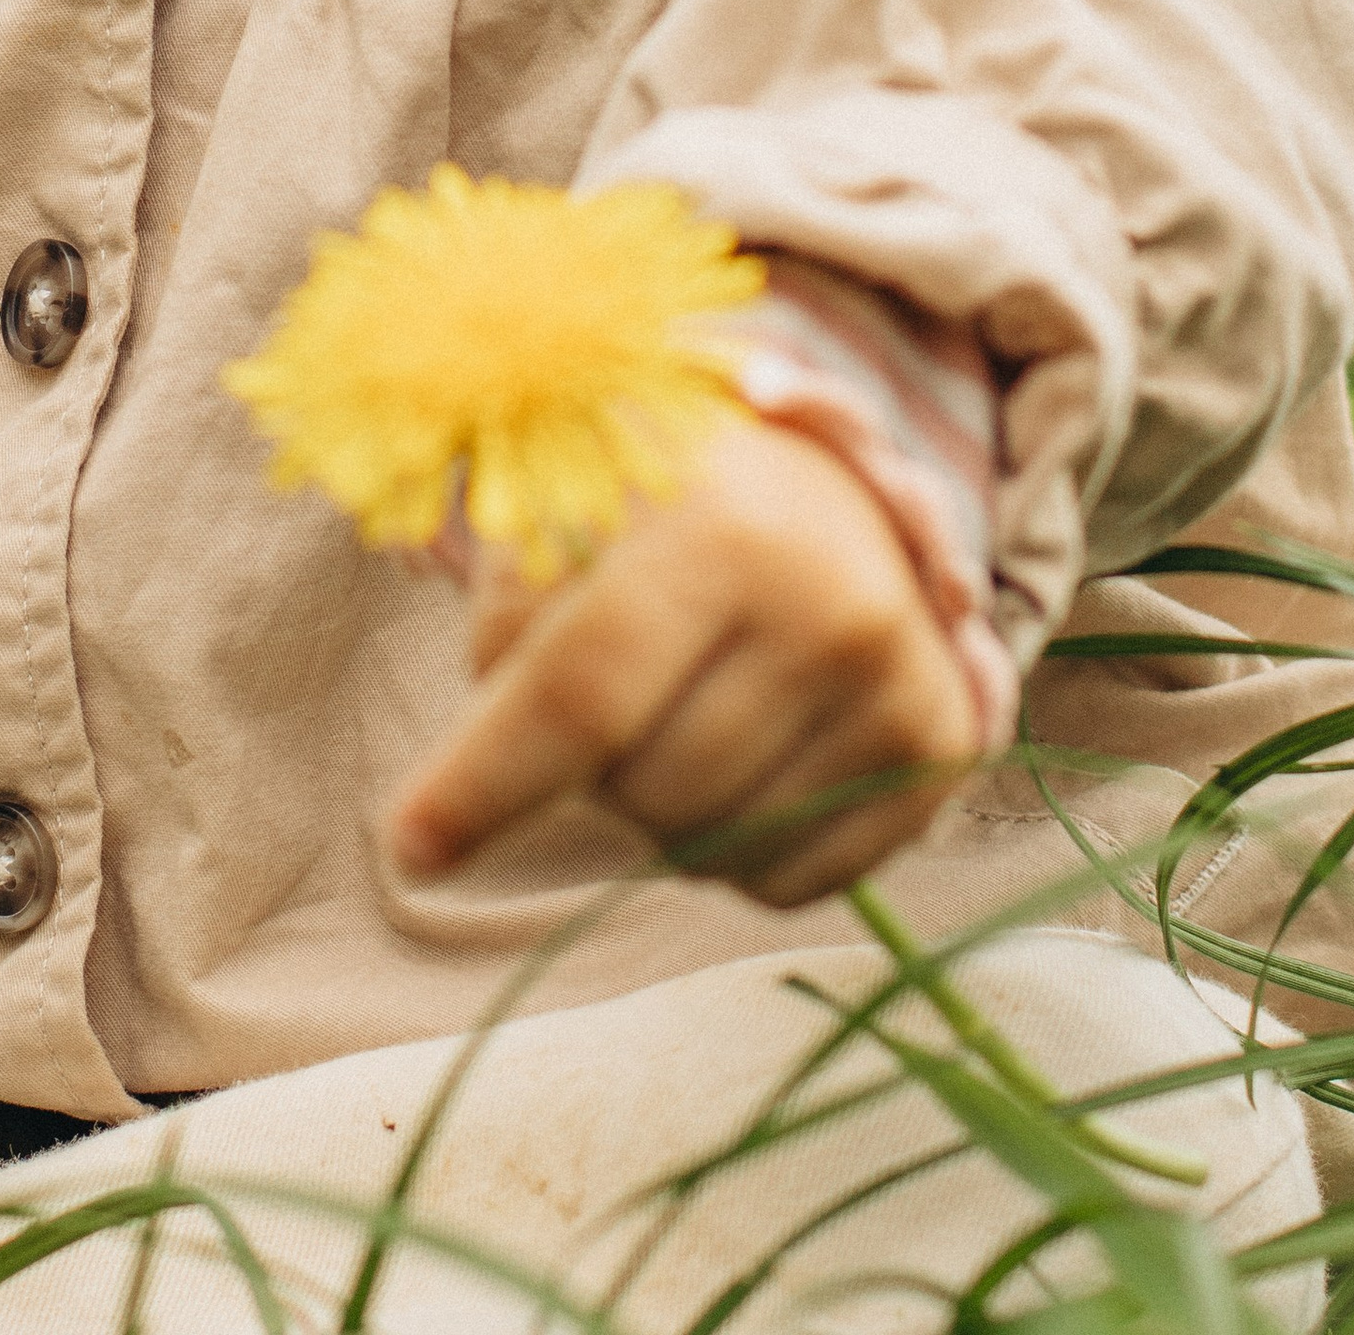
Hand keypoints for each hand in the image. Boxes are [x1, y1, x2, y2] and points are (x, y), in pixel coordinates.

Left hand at [390, 418, 980, 906]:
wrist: (822, 475)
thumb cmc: (656, 502)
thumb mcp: (563, 518)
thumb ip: (506, 636)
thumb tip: (438, 826)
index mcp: (722, 522)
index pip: (582, 695)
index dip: (486, 781)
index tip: (409, 846)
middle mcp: (831, 601)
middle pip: (644, 791)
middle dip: (588, 769)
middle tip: (609, 683)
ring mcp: (900, 678)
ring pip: (715, 848)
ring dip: (661, 811)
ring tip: (681, 702)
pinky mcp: (944, 744)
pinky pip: (792, 879)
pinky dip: (738, 850)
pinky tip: (745, 750)